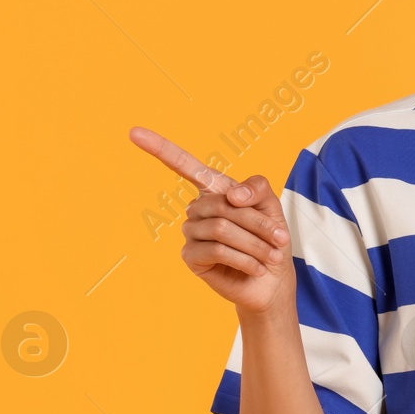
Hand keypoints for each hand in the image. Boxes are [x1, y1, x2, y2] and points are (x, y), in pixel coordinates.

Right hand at [128, 126, 294, 313]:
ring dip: (254, 244)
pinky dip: (243, 259)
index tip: (134, 132)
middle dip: (258, 223)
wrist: (272, 281)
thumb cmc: (270, 240)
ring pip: (221, 229)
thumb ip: (256, 188)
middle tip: (280, 240)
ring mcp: (191, 232)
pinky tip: (256, 268)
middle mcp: (196, 208)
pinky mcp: (190, 257)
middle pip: (223, 205)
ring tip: (271, 257)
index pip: (183, 165)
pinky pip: (216, 250)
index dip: (159, 148)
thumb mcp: (271, 206)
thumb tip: (231, 195)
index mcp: (213, 190)